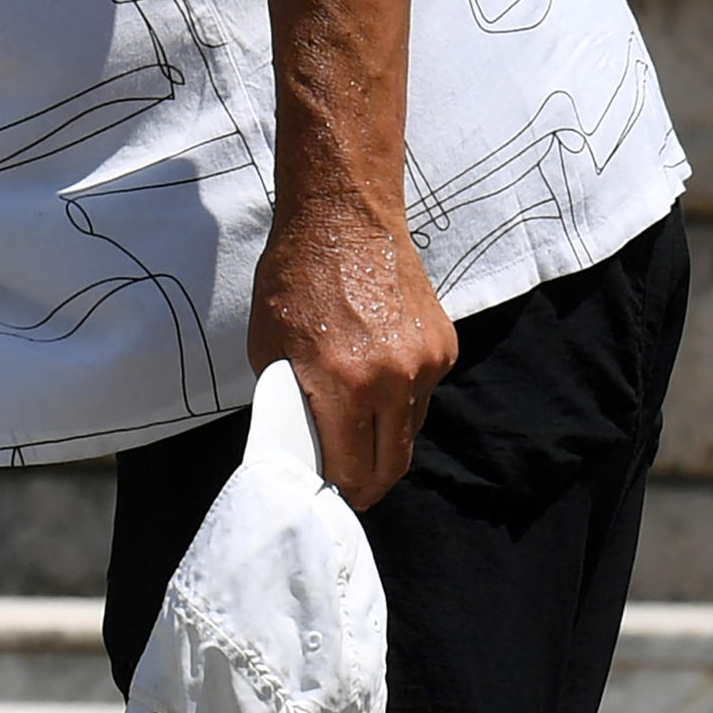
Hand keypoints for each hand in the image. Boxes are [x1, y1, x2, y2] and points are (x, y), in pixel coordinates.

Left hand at [247, 203, 457, 510]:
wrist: (343, 219)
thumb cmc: (295, 278)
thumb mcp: (268, 346)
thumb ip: (289, 399)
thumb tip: (303, 440)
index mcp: (343, 384)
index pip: (351, 468)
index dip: (341, 487)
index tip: (333, 493)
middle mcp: (392, 380)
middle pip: (392, 463)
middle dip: (370, 481)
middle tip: (353, 485)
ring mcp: (425, 363)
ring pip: (410, 428)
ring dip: (387, 437)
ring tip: (361, 428)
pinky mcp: (444, 346)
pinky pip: (423, 392)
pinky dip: (402, 397)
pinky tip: (378, 377)